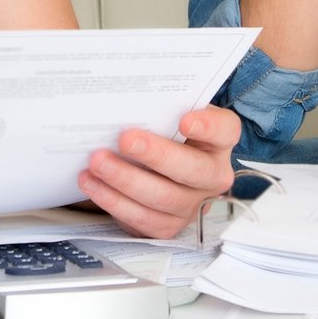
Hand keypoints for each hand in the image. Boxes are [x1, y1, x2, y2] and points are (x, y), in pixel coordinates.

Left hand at [79, 106, 241, 238]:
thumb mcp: (168, 115)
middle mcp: (212, 176)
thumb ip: (159, 105)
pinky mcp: (168, 225)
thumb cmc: (162, 134)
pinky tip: (92, 183)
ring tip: (97, 162)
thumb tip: (126, 92)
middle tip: (125, 139)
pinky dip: (113, 200)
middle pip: (193, 169)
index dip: (208, 126)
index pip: (225, 131)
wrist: (157, 171)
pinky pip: (142, 218)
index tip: (185, 120)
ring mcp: (191, 204)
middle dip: (156, 154)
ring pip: (164, 197)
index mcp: (218, 141)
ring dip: (126, 179)